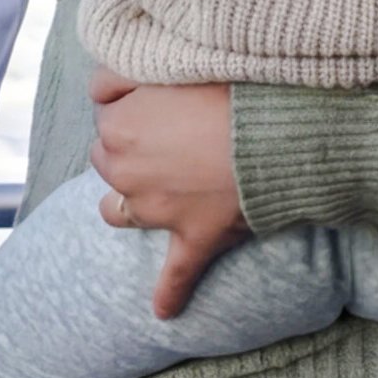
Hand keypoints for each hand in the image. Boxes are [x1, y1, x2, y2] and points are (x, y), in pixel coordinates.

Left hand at [87, 71, 245, 318]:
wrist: (280, 131)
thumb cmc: (230, 89)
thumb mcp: (166, 64)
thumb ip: (122, 75)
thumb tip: (97, 91)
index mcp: (116, 125)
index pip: (104, 110)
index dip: (134, 103)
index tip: (161, 98)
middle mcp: (125, 170)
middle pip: (107, 157)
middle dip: (129, 147)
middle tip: (172, 133)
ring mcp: (157, 210)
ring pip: (118, 211)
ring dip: (127, 203)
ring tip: (153, 193)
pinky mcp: (195, 237)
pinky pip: (176, 274)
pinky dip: (169, 294)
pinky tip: (164, 312)